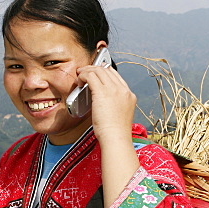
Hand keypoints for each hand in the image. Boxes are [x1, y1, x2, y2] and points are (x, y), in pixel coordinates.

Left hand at [76, 64, 140, 207]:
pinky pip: (91, 75)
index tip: (95, 74)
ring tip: (80, 76)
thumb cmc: (115, 133)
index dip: (104, 72)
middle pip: (107, 70)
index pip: (116, 76)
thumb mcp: (119, 115)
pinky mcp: (102, 92)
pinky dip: (83, 75)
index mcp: (129, 95)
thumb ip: (114, 105)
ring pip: (98, 70)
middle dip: (94, 69)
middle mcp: (123, 90)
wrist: (116, 138)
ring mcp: (114, 90)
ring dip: (87, 71)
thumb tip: (102, 102)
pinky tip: (79, 80)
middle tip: (84, 72)